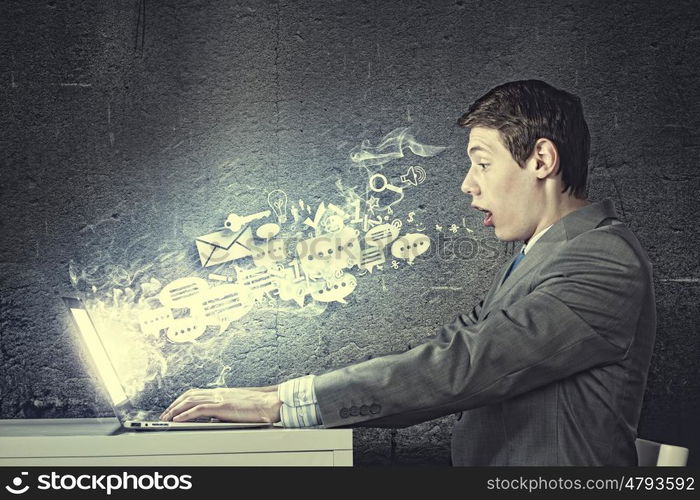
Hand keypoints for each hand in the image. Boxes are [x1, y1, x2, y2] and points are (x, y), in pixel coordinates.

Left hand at [159, 387, 281, 422]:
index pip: (195, 393)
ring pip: (190, 400)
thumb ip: (223, 412)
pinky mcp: (222, 406)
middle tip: (164, 415)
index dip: (181, 400)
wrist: (270, 403)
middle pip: (188, 395)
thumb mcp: (237, 409)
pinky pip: (199, 409)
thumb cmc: (258, 406)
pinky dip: (186, 414)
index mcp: (221, 393)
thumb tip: (213, 419)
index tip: (173, 408)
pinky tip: (178, 419)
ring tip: (166, 418)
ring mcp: (219, 398)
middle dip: (174, 405)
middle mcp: (218, 393)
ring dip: (175, 409)